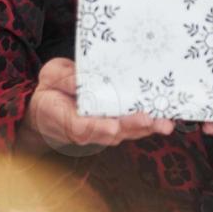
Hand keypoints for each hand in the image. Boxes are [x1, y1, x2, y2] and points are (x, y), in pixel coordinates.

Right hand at [16, 57, 173, 155]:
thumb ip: (65, 79)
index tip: (112, 127)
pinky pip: (130, 129)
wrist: (48, 110)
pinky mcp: (113, 128)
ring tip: (164, 123)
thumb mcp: (50, 77)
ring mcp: (100, 132)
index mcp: (63, 118)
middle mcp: (84, 131)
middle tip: (149, 120)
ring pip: (124, 134)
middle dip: (131, 127)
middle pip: (109, 133)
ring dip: (145, 129)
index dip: (98, 128)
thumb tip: (81, 81)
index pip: (81, 127)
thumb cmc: (50, 90)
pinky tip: (164, 119)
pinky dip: (147, 125)